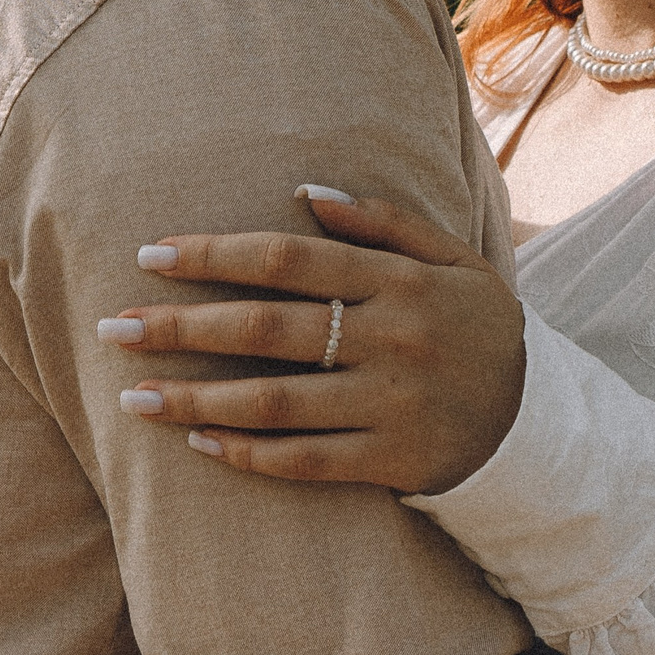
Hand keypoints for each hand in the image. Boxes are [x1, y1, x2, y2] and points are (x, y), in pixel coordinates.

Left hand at [102, 189, 525, 494]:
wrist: (540, 423)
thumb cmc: (475, 327)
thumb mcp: (451, 259)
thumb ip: (383, 221)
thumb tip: (303, 193)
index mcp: (400, 281)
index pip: (288, 260)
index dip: (214, 256)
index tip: (149, 256)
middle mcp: (391, 340)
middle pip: (266, 329)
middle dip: (181, 327)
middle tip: (113, 327)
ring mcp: (390, 405)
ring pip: (274, 402)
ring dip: (195, 399)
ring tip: (131, 397)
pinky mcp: (390, 462)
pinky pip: (304, 461)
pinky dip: (247, 454)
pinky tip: (197, 443)